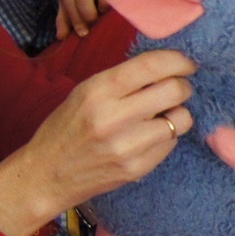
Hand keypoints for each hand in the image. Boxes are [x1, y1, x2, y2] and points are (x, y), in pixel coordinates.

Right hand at [0, 50, 195, 235]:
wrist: (47, 175)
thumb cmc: (68, 126)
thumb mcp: (86, 91)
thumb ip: (124, 78)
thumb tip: (168, 63)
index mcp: (98, 91)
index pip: (152, 65)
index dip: (179, 60)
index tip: (187, 63)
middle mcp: (113, 118)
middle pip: (175, 90)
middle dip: (183, 85)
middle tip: (177, 88)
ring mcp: (127, 146)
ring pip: (182, 118)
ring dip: (178, 112)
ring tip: (161, 114)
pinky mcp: (138, 168)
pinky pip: (172, 143)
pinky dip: (167, 136)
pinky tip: (149, 136)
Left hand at [55, 0, 112, 39]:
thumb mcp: (70, 6)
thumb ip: (65, 20)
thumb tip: (61, 37)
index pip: (69, 4)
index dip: (76, 20)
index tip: (83, 33)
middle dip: (87, 14)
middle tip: (94, 23)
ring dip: (103, 5)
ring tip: (104, 14)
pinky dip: (113, 0)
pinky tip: (114, 8)